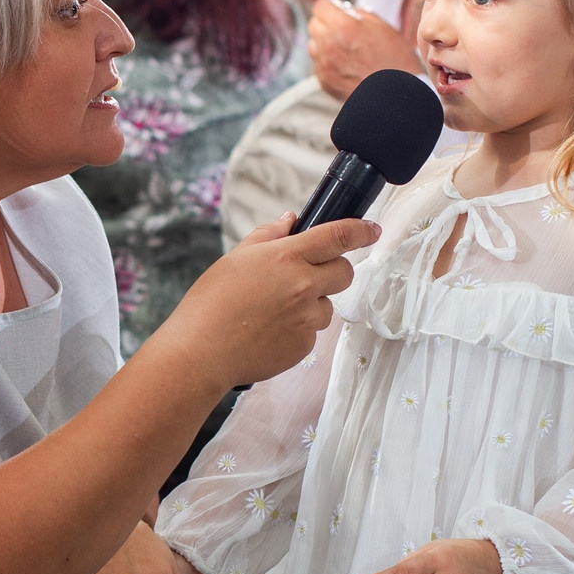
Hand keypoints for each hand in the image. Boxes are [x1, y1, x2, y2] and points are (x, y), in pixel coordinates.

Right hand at [155, 212, 376, 391]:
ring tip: (272, 312)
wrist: (201, 352)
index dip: (362, 230)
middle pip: (345, 272)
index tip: (371, 229)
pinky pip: (311, 332)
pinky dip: (296, 330)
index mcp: (287, 257)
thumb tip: (290, 221)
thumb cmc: (210, 303)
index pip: (339, 236)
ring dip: (310, 304)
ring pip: (326, 305)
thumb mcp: (235, 259)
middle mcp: (304, 286)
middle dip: (333, 270)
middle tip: (309, 276)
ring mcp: (307, 318)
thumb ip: (268, 236)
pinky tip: (268, 332)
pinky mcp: (304, 345)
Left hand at [309, 0, 422, 101]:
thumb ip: (359, 14)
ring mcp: (324, 64)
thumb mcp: (382, 26)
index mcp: (343, 26)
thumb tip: (345, 10)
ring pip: (314, 44)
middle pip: (314, 23)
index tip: (338, 10)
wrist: (395, 95)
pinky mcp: (323, 81)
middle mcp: (328, 44)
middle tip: (344, 31)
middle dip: (327, 24)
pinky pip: (319, 63)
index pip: (321, 5)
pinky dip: (328, 62)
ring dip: (325, 43)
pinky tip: (347, 65)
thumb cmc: (394, 61)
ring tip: (348, 50)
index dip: (332, 6)